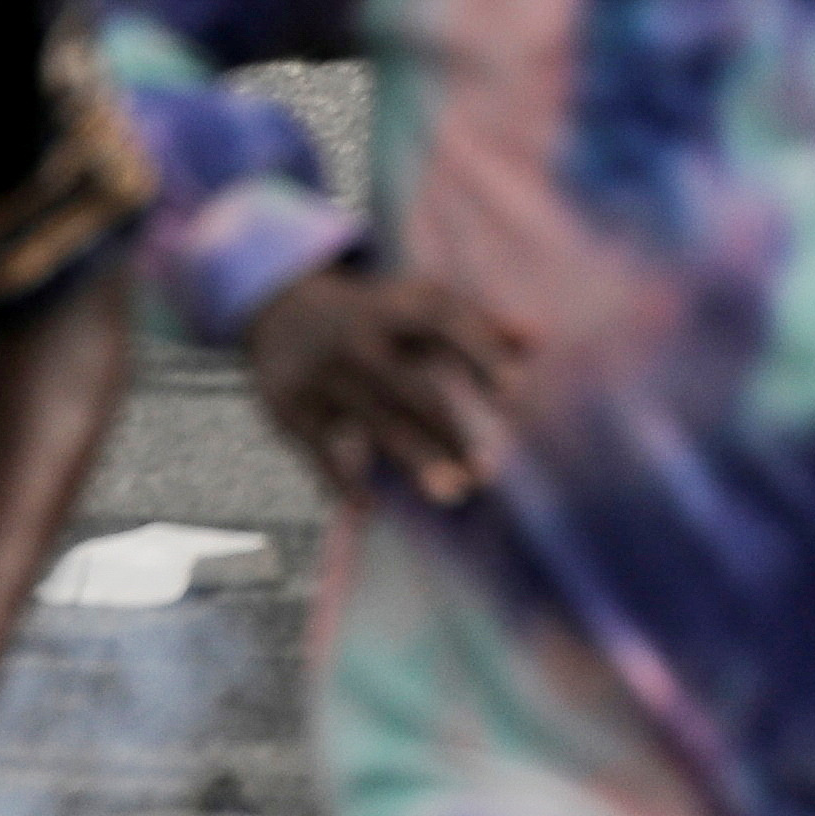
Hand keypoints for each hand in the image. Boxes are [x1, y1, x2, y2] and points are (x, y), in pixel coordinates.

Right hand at [245, 266, 527, 506]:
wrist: (274, 307)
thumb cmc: (371, 316)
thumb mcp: (414, 308)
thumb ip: (476, 325)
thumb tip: (540, 339)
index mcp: (390, 308)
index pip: (439, 322)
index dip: (476, 350)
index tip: (512, 388)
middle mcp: (355, 339)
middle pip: (409, 385)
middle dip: (448, 428)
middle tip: (488, 472)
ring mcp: (321, 376)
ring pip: (374, 422)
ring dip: (416, 458)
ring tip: (453, 492)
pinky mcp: (290, 409)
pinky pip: (320, 453)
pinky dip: (344, 482)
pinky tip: (371, 508)